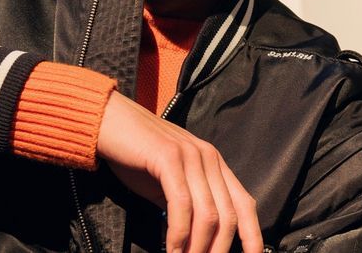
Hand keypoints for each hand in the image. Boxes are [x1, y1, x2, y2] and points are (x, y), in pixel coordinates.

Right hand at [97, 90, 262, 252]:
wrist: (109, 122)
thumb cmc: (135, 155)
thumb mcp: (169, 184)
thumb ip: (187, 207)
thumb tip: (196, 245)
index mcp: (214, 163)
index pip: (245, 205)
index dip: (252, 238)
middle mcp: (208, 157)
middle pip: (228, 216)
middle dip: (217, 251)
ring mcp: (190, 155)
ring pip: (208, 214)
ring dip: (197, 248)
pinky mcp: (169, 157)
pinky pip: (182, 203)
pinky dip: (178, 233)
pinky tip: (170, 249)